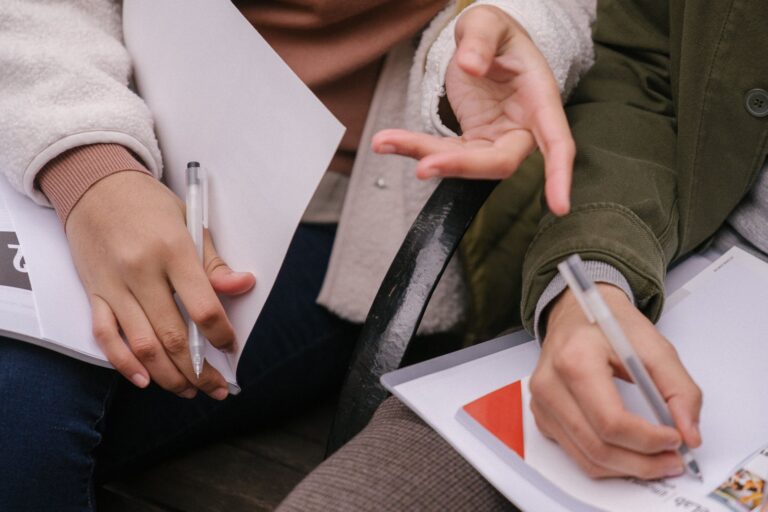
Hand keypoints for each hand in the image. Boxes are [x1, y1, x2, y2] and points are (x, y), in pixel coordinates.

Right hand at [66, 172, 254, 398]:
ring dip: (167, 375)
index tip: (231, 347)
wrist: (95, 185)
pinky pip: (106, 336)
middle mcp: (142, 271)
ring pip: (141, 345)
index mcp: (173, 251)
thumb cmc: (149, 205)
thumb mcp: (190, 223)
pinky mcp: (94, 293)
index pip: (203, 307)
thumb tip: (244, 285)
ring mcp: (114, 285)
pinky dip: (124, 363)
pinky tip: (144, 381)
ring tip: (188, 391)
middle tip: (217, 388)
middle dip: (199, 370)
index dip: (221, 335)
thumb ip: (214, 263)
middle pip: (173, 336)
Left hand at [372, 5, 573, 214]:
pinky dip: (414, 147)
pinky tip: (386, 141)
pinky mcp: (471, 143)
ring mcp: (495, 139)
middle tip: (423, 166)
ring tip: (384, 141)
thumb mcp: (489, 22)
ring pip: (465, 162)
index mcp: (540, 99)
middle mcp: (522, 127)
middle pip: (499, 162)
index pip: (557, 143)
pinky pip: (444, 153)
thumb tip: (470, 65)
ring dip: (425, 156)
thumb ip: (481, 39)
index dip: (559, 175)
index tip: (559, 207)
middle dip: (461, 166)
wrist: (485, 45)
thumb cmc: (498, 35)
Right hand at [529, 284, 702, 478]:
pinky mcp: (541, 416)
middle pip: (597, 446)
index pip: (610, 421)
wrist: (576, 311)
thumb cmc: (609, 325)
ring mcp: (541, 403)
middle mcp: (550, 384)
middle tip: (672, 459)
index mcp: (575, 359)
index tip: (676, 439)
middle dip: (642, 462)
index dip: (648, 439)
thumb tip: (689, 433)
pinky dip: (607, 462)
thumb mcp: (655, 346)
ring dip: (627, 468)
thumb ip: (679, 390)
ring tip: (657, 460)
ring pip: (586, 458)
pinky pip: (576, 454)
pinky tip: (629, 452)